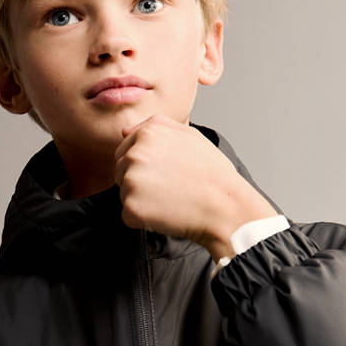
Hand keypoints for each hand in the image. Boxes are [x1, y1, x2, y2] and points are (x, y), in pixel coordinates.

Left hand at [112, 115, 278, 259]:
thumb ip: (156, 126)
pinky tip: (166, 213)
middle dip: (140, 181)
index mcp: (148, 133)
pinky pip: (128, 215)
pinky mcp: (131, 207)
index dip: (145, 166)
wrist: (224, 206)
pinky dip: (143, 219)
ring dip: (141, 200)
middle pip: (121, 171)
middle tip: (169, 188)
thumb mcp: (190, 135)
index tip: (166, 173)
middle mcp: (135, 154)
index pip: (125, 151)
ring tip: (170, 199)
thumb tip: (126, 132)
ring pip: (124, 193)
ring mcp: (131, 181)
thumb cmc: (212, 174)